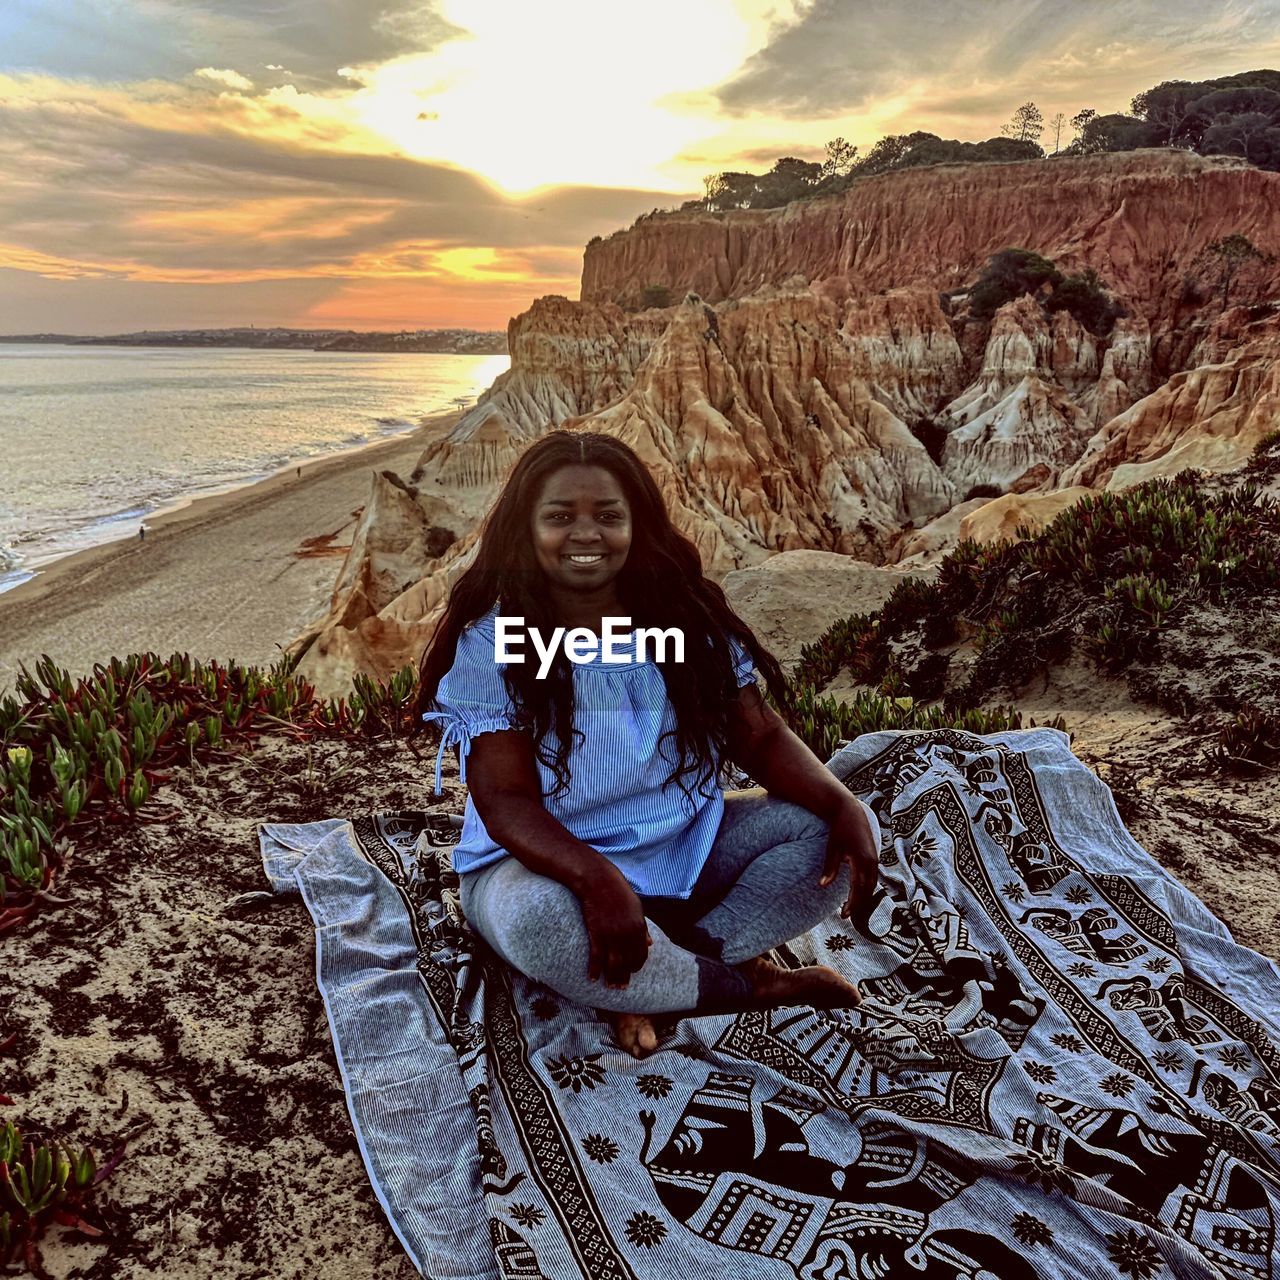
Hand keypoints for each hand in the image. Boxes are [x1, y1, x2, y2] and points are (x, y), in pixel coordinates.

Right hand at [579, 873, 652, 989]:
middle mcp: (627, 934)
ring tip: (610, 987)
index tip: (632, 973)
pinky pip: (597, 958)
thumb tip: (650, 943)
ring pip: (613, 964)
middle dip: (625, 977)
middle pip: (628, 963)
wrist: (598, 881)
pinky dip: (595, 970)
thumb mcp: (637, 908)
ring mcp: (612, 935)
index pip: (641, 954)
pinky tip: (593, 978)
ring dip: (612, 978)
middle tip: (621, 987)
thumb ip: (643, 928)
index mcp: (639, 927)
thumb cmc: (618, 892)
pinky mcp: (597, 934)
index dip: (637, 966)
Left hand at [817, 796, 878, 919]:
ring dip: (863, 897)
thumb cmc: (839, 829)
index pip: (859, 888)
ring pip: (872, 884)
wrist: (850, 811)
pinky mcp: (874, 856)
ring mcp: (875, 859)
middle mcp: (872, 861)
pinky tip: (857, 892)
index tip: (844, 914)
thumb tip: (823, 886)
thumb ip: (830, 868)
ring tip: (851, 907)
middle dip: (858, 904)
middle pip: (868, 890)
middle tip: (846, 915)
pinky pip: (872, 877)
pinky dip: (866, 887)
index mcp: (862, 860)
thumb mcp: (833, 848)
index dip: (852, 903)